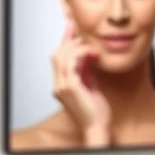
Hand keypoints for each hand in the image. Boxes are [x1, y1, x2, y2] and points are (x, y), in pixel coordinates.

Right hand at [51, 21, 110, 146]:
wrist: (97, 126)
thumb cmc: (95, 110)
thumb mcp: (90, 85)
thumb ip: (85, 72)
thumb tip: (88, 56)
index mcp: (61, 84)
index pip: (59, 58)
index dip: (65, 42)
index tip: (72, 28)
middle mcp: (57, 84)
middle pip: (57, 54)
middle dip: (69, 39)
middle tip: (80, 30)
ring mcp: (61, 86)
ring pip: (62, 56)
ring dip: (77, 47)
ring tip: (92, 48)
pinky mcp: (69, 87)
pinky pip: (72, 63)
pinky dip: (81, 54)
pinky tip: (93, 54)